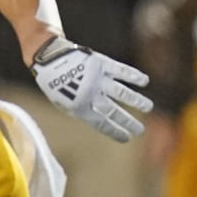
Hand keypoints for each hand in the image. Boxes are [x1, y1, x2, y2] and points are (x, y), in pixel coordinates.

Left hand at [32, 35, 153, 141]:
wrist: (48, 57)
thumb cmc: (55, 82)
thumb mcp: (61, 102)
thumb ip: (79, 111)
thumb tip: (98, 120)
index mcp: (78, 106)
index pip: (100, 123)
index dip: (114, 131)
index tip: (126, 138)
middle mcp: (89, 94)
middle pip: (113, 111)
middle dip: (128, 122)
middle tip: (140, 130)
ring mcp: (96, 78)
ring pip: (121, 92)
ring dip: (136, 101)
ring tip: (148, 107)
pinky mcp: (100, 63)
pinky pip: (120, 70)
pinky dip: (133, 75)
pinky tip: (144, 81)